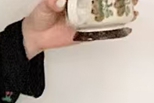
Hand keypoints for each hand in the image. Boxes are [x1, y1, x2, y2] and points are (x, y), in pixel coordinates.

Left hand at [23, 0, 139, 57]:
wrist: (35, 36)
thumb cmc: (41, 16)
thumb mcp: (46, 4)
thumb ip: (52, 1)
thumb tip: (59, 0)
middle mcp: (87, 4)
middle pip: (107, 0)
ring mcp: (89, 17)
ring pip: (109, 12)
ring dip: (122, 9)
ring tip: (130, 8)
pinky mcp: (88, 31)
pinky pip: (103, 29)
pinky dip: (114, 26)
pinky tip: (125, 22)